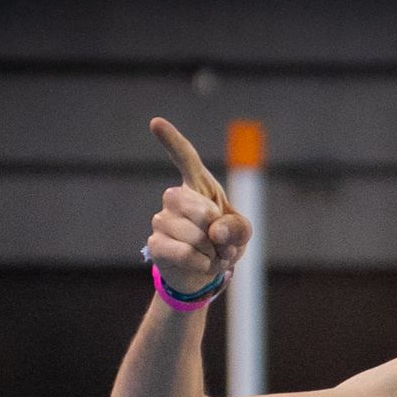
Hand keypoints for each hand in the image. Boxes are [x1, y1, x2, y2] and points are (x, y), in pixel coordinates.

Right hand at [147, 118, 252, 295]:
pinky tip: (201, 264)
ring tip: (211, 255)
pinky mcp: (155, 244)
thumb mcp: (241, 233)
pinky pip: (186, 254)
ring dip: (213, 252)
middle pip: (203, 210)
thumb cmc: (223, 244)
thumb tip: (214, 231)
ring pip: (196, 236)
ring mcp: (161, 219)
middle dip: (220, 233)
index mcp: (197, 185)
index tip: (155, 122)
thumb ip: (237, 227)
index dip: (172, 140)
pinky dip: (202, 264)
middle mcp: (174, 197)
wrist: (204, 273)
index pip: (185, 157)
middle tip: (220, 243)